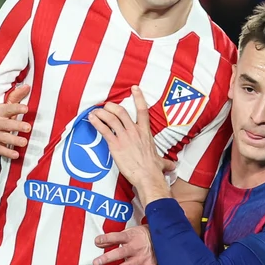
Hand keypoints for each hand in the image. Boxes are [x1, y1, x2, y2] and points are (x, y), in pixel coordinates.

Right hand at [0, 80, 31, 158]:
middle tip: (28, 127)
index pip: (7, 109)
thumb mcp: (6, 108)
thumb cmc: (0, 119)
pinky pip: (0, 150)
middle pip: (6, 124)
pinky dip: (8, 153)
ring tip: (24, 142)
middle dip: (17, 125)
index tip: (26, 108)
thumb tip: (27, 86)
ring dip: (14, 140)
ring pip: (4, 137)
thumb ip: (16, 98)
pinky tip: (16, 154)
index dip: (16, 108)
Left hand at [90, 87, 169, 203]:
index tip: (134, 88)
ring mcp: (124, 137)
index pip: (143, 110)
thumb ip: (166, 162)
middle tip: (106, 106)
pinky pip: (104, 130)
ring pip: (111, 118)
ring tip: (94, 112)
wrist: (147, 176)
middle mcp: (134, 131)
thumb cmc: (153, 170)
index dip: (138, 97)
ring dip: (101, 113)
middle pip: (121, 111)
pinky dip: (96, 123)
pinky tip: (91, 119)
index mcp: (145, 133)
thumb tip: (173, 166)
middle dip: (111, 106)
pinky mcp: (115, 145)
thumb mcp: (162, 162)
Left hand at [95, 225, 156, 264]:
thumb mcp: (129, 232)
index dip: (107, 238)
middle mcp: (136, 248)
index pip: (117, 237)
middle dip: (107, 258)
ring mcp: (142, 259)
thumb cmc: (143, 236)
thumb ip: (113, 238)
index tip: (97, 241)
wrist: (163, 239)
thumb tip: (98, 242)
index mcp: (131, 237)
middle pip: (120, 253)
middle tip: (96, 263)